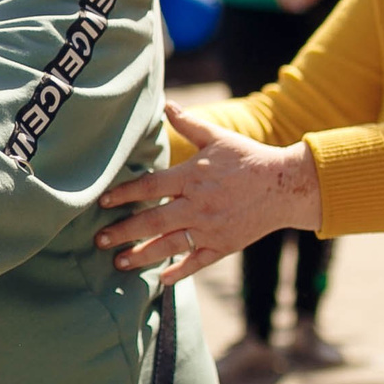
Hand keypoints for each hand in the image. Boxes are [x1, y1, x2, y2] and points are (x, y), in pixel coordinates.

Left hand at [94, 104, 320, 285]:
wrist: (285, 186)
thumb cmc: (249, 159)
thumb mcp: (218, 138)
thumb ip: (189, 125)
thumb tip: (167, 104)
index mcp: (192, 177)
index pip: (150, 187)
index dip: (124, 194)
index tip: (103, 201)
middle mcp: (198, 205)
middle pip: (152, 220)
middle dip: (123, 231)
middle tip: (99, 239)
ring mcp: (210, 229)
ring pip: (169, 245)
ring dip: (141, 255)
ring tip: (118, 263)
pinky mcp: (224, 246)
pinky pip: (196, 263)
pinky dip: (179, 272)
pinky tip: (160, 280)